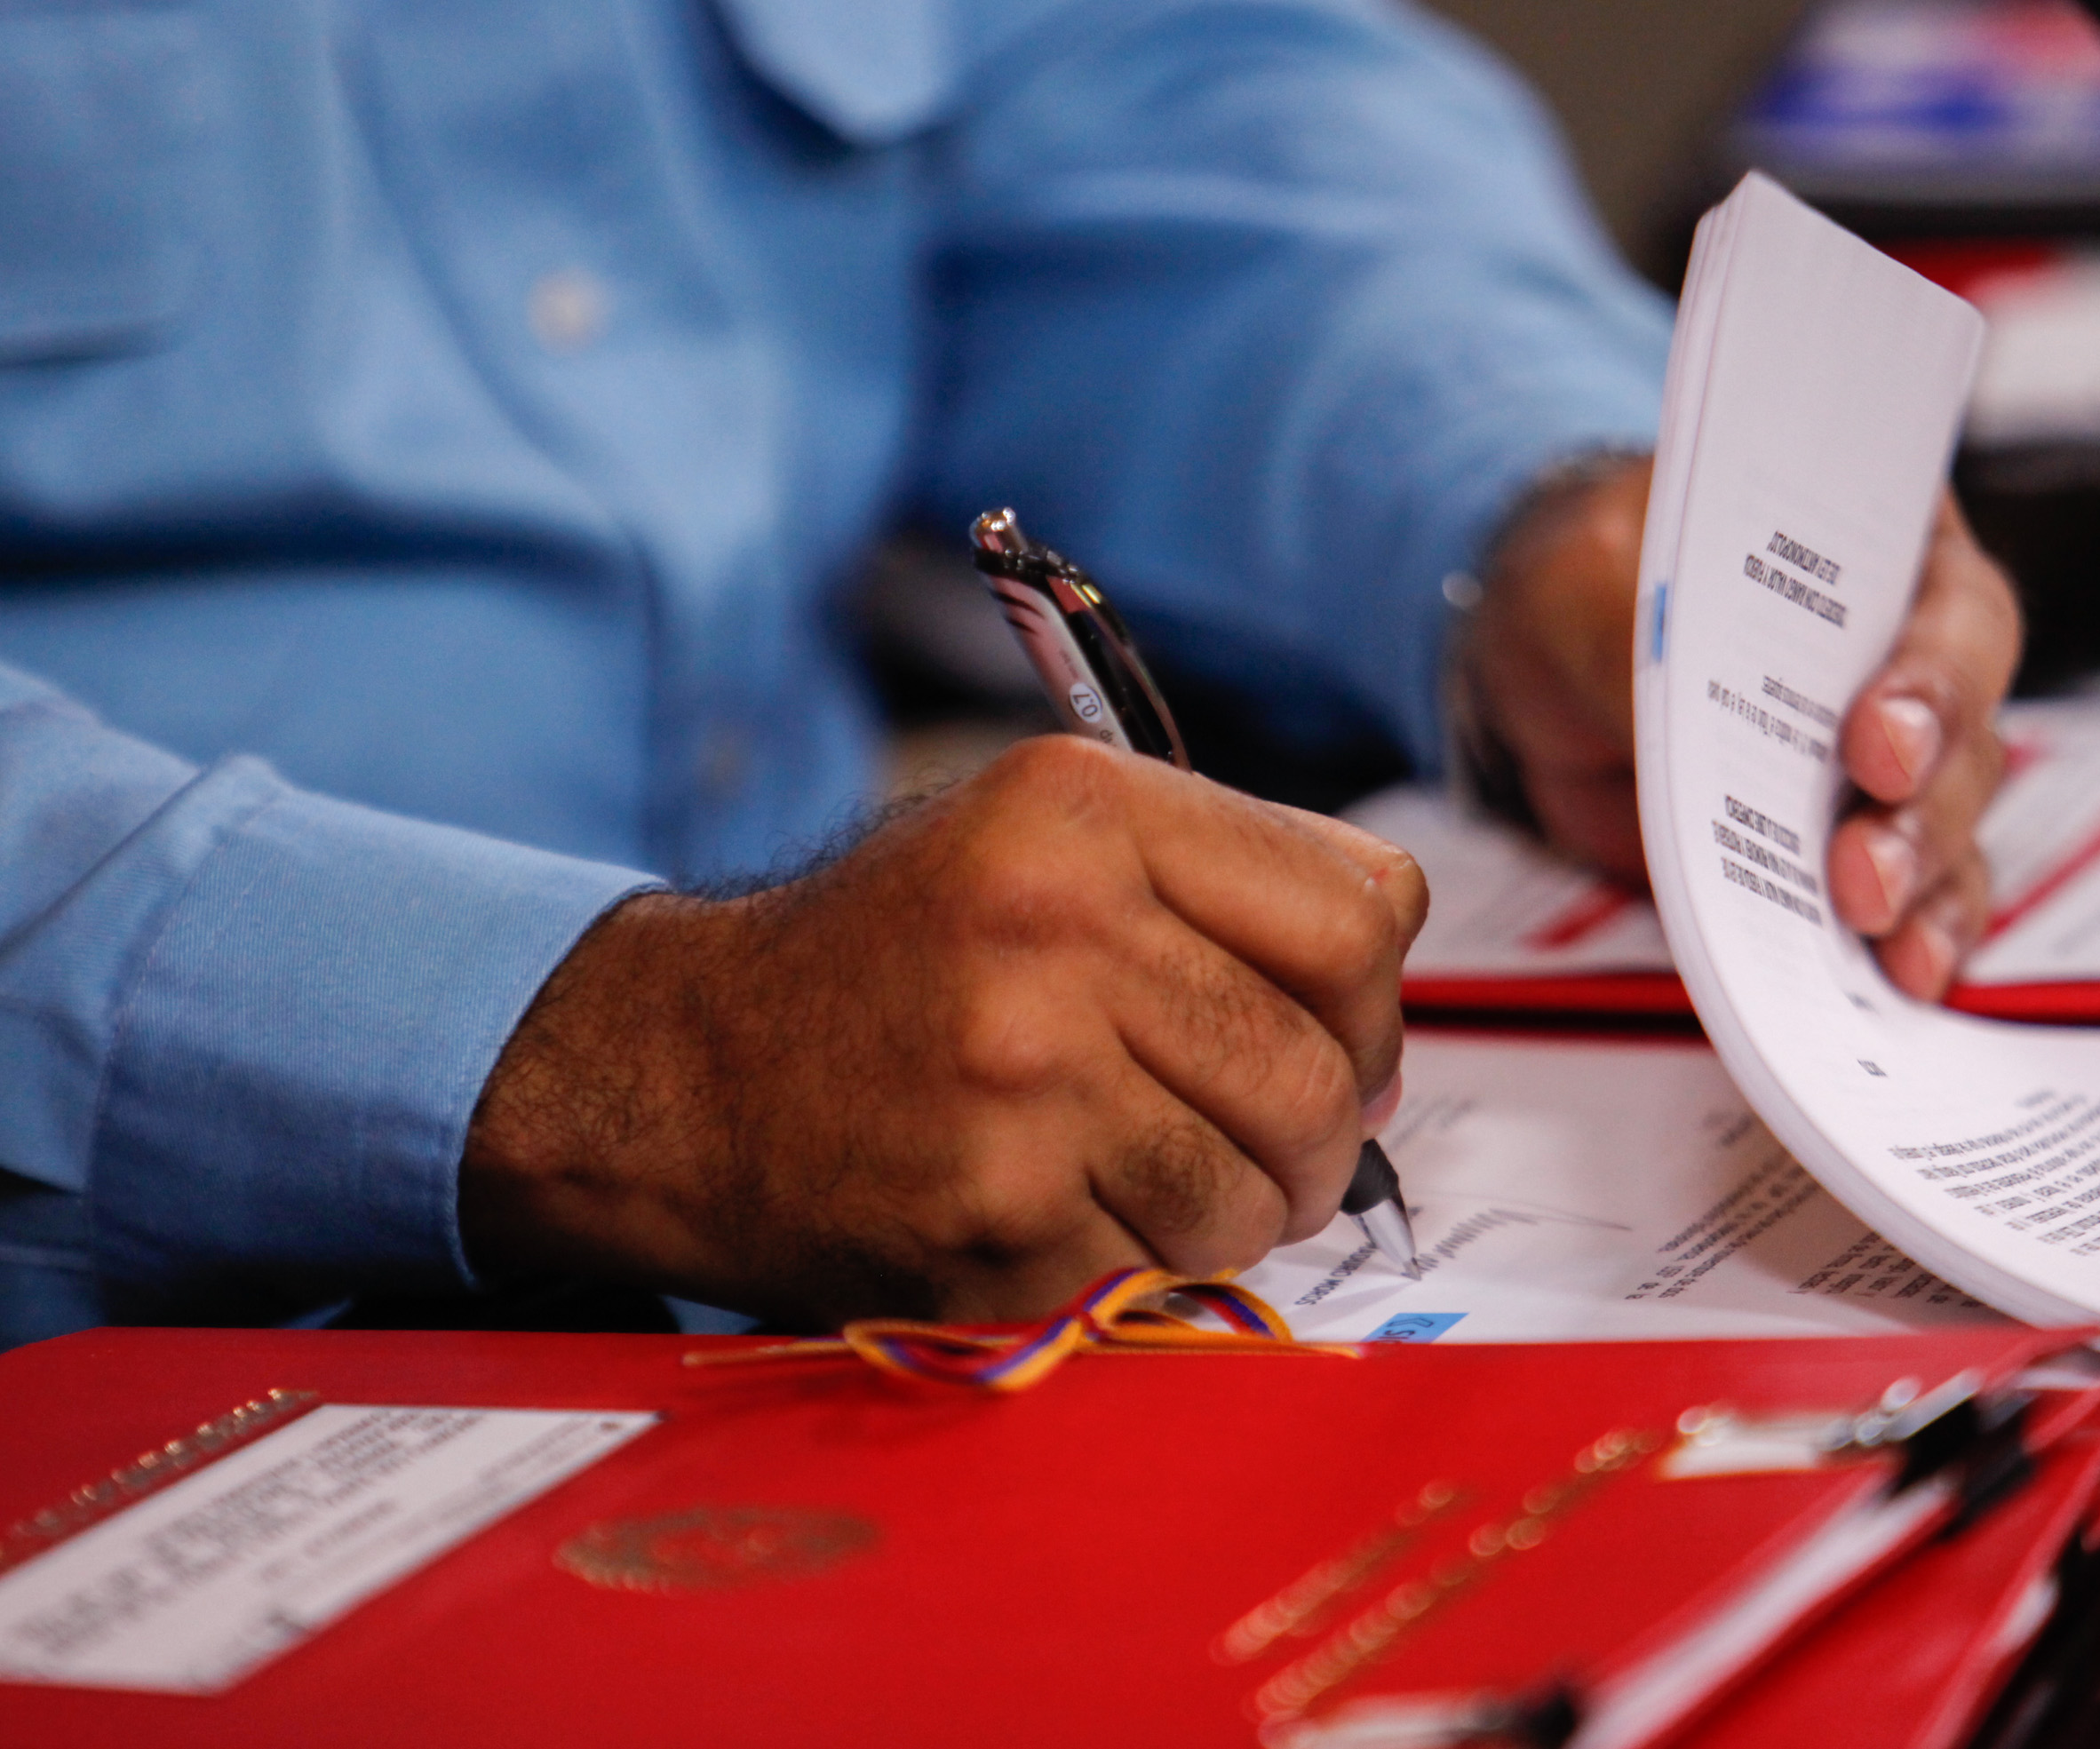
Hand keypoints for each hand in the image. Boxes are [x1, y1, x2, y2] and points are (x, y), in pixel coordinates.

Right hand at [460, 736, 1426, 1326]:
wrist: (688, 1072)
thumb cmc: (902, 958)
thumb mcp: (1048, 841)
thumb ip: (1232, 894)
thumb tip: (1387, 1050)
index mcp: (1084, 807)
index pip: (1361, 916)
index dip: (1367, 1002)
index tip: (1326, 1035)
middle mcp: (1052, 929)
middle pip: (1319, 1073)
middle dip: (1317, 1132)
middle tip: (1259, 1143)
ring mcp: (1019, 1083)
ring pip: (1257, 1193)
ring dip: (1230, 1212)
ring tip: (1145, 1176)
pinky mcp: (989, 1220)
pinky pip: (1159, 1274)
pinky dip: (1133, 1267)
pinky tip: (1056, 1216)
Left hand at [1467, 459, 2021, 998]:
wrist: (1552, 665)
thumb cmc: (1592, 582)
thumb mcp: (1587, 577)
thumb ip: (1639, 636)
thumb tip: (1673, 721)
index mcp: (1879, 540)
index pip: (1944, 605)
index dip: (1929, 676)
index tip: (1874, 740)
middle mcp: (1914, 642)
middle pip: (1965, 728)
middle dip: (1919, 804)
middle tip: (1864, 870)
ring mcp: (1897, 753)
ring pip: (1950, 820)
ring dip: (1917, 879)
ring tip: (1873, 927)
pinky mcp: (1859, 841)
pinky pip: (1919, 898)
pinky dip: (1914, 937)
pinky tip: (1900, 976)